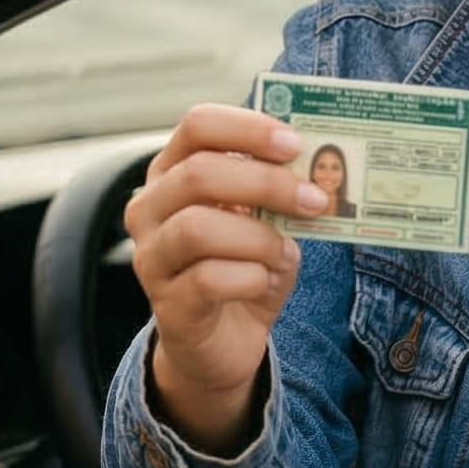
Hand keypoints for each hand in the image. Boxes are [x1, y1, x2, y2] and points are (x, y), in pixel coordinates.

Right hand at [125, 103, 318, 455]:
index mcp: (173, 171)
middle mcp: (150, 208)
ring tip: (284, 252)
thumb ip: (279, 194)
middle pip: (199, 173)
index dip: (248, 129)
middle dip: (266, 183)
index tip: (294, 144)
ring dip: (258, 238)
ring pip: (198, 228)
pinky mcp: (167, 303)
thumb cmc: (243, 267)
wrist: (223, 341)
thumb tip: (318, 171)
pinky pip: (209, 279)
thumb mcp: (265, 221)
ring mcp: (151, 256)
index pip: (197, 126)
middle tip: (313, 200)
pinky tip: (266, 282)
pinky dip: (252, 277)